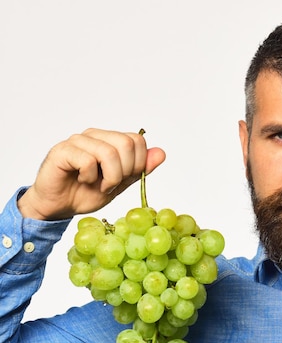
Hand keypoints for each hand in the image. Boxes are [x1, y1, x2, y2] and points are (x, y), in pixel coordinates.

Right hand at [17, 128, 165, 220]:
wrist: (59, 207)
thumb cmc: (86, 193)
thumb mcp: (121, 184)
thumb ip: (140, 169)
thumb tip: (161, 153)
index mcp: (110, 140)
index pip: (137, 140)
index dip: (137, 164)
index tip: (124, 179)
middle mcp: (95, 135)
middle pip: (127, 144)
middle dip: (124, 172)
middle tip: (111, 185)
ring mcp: (78, 140)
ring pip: (109, 152)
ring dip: (109, 178)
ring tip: (98, 185)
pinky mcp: (63, 150)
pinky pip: (88, 161)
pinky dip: (90, 177)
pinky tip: (82, 180)